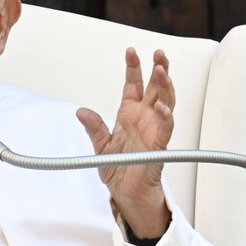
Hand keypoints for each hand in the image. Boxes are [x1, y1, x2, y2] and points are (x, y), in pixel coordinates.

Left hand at [76, 47, 173, 237]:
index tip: (130, 51)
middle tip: (158, 53)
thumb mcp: (100, 147)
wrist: (126, 194)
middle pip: (155, 88)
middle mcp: (144, 119)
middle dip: (158, 69)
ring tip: (161, 70)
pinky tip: (161, 105)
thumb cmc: (118, 169)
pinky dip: (165, 116)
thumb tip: (80, 111)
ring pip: (166, 102)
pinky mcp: (159, 147)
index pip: (133, 85)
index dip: (133, 68)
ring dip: (165, 86)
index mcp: (129, 115)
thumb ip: (94, 128)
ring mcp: (154, 131)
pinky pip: (166, 129)